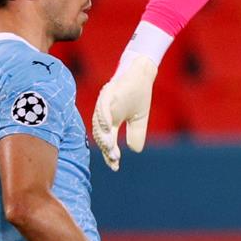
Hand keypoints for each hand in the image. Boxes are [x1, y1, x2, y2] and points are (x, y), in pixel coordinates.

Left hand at [91, 53, 158, 171]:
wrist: (142, 73)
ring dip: (104, 137)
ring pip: (99, 124)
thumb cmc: (139, 94)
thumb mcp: (140, 118)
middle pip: (101, 135)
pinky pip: (103, 107)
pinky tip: (108, 128)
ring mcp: (104, 104)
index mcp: (111, 121)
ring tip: (110, 148)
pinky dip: (104, 118)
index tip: (115, 167)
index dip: (109, 154)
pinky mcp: (108, 93)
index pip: (108, 141)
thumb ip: (136, 134)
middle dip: (107, 148)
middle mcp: (104, 114)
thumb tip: (135, 151)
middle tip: (113, 158)